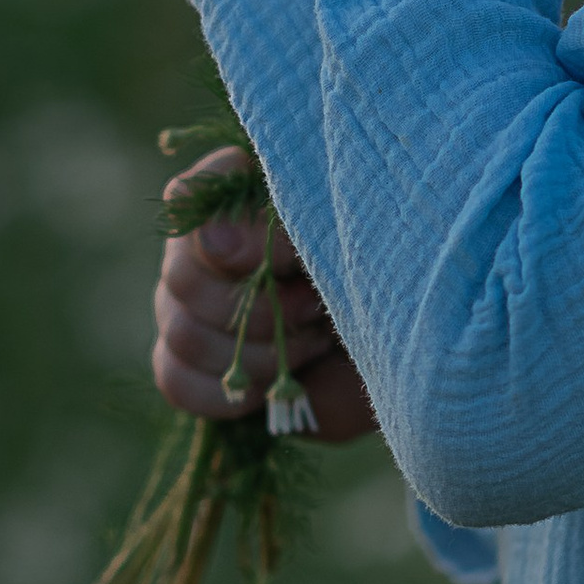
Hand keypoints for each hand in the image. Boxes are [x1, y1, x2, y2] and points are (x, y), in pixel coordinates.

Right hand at [151, 148, 377, 443]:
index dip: (239, 239)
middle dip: (260, 308)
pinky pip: (174, 380)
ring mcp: (188, 303)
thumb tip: (218, 241)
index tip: (296, 262)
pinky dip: (227, 393)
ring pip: (181, 332)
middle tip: (317, 310)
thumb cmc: (388, 275)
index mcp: (243, 191)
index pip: (190, 199)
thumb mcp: (350, 241)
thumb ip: (284, 228)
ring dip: (257, 352)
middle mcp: (204, 243)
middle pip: (182, 276)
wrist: (409, 347)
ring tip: (311, 346)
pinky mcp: (191, 362)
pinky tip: (273, 384)